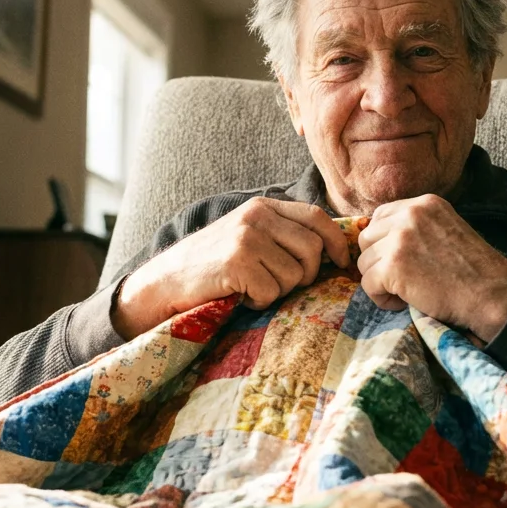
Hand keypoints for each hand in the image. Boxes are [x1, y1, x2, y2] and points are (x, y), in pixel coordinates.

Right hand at [113, 198, 351, 337]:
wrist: (166, 280)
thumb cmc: (212, 264)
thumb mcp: (249, 236)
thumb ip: (283, 234)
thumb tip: (333, 250)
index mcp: (264, 206)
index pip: (317, 217)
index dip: (335, 242)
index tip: (340, 262)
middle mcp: (257, 216)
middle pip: (312, 249)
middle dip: (306, 275)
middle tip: (280, 285)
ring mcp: (247, 237)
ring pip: (295, 274)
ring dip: (278, 290)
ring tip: (252, 286)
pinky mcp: (238, 262)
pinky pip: (271, 291)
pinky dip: (259, 301)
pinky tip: (240, 294)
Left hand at [356, 194, 506, 343]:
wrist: (491, 295)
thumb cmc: (474, 271)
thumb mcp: (447, 230)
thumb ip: (417, 227)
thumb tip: (381, 240)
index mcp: (424, 204)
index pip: (380, 217)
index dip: (383, 243)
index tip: (399, 261)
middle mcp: (410, 214)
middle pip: (367, 238)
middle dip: (378, 262)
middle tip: (402, 280)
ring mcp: (400, 239)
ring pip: (364, 262)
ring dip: (380, 282)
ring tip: (405, 293)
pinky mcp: (393, 266)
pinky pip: (368, 284)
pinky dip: (381, 299)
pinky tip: (403, 302)